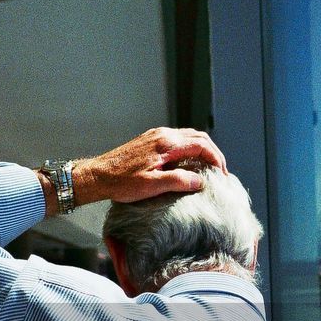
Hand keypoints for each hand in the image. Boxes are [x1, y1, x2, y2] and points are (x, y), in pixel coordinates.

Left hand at [72, 127, 227, 205]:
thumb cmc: (122, 182)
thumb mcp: (152, 185)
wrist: (98, 176)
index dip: (216, 159)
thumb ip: (179, 181)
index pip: (201, 145)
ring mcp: (156, 136)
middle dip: (213, 153)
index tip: (222, 174)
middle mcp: (163, 135)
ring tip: (208, 169)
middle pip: (198, 137)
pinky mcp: (150, 141)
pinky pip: (177, 141)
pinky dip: (189, 150)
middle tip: (219, 171)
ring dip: (201, 151)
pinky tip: (189, 165)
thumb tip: (200, 181)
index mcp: (166, 144)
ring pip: (188, 137)